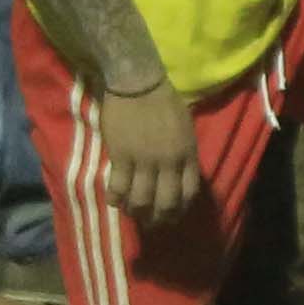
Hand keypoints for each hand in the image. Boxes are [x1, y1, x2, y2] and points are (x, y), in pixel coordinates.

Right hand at [89, 78, 198, 218]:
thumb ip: (184, 152)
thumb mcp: (185, 126)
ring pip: (141, 200)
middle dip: (159, 218)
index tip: (172, 214)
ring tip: (132, 213)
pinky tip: (115, 200)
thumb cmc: (163, 99)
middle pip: (166, 202)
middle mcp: (168, 161)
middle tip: (151, 223)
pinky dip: (116, 199)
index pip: (188, 193)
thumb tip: (180, 175)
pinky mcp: (121, 156)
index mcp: (187, 153)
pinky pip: (118, 187)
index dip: (180, 209)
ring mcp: (144, 160)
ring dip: (136, 212)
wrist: (137, 81)